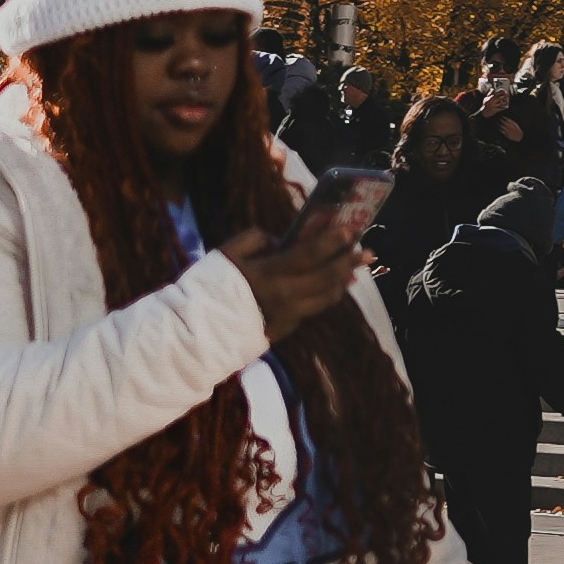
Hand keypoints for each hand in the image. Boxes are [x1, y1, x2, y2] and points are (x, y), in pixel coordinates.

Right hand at [222, 223, 365, 343]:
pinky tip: (333, 289)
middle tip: (367, 251)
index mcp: (268, 273)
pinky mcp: (285, 329)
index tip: (350, 230)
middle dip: (349, 262)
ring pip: (325, 298)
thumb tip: (281, 240)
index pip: (309, 255)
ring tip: (355, 270)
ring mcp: (287, 316)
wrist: (196, 333)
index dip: (332, 242)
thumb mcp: (226, 253)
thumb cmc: (208, 288)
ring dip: (343, 281)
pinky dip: (327, 296)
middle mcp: (285, 296)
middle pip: (326, 278)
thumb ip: (255, 239)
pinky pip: (312, 310)